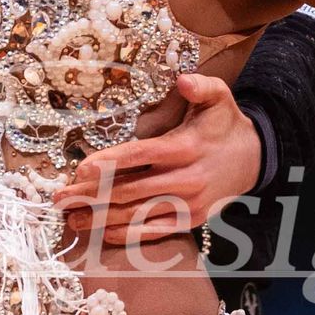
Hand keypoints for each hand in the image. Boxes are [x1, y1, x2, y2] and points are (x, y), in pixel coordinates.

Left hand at [51, 74, 259, 237]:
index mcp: (185, 148)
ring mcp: (187, 204)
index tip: (82, 169)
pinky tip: (101, 233)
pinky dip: (126, 235)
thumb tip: (183, 79)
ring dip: (101, 218)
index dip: (110, 162)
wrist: (255, 159)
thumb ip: (202, 86)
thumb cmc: (225, 125)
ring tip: (71, 219)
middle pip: (130, 190)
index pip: (140, 155)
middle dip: (92, 195)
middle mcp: (185, 179)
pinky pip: (153, 231)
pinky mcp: (189, 221)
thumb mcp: (219, 97)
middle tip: (60, 198)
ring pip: (137, 214)